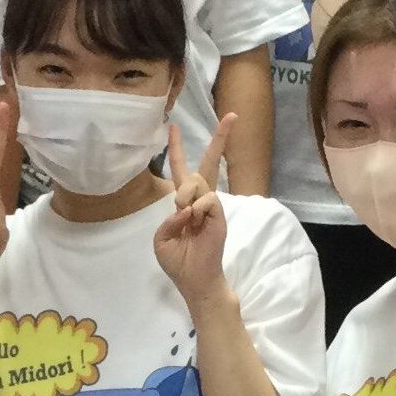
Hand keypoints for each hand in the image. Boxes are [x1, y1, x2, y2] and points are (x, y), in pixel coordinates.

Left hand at [153, 116, 232, 302]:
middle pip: (208, 163)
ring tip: (185, 217)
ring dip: (186, 195)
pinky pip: (208, 199)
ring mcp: (212, 206)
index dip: (175, 149)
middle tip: (233, 115)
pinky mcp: (220, 215)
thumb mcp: (162, 238)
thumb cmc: (178, 261)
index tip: (172, 126)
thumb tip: (185, 206)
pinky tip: (194, 220)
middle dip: (220, 138)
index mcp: (183, 203)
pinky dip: (196, 208)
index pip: (180, 170)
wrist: (194, 279)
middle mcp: (199, 200)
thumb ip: (168, 219)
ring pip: (199, 181)